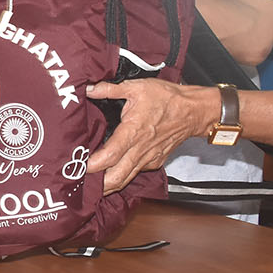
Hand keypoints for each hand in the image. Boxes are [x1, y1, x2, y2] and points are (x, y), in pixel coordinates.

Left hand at [84, 80, 217, 193]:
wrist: (195, 110)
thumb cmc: (168, 98)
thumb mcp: (137, 87)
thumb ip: (110, 89)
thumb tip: (89, 89)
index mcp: (133, 132)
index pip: (109, 156)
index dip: (92, 165)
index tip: (78, 168)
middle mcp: (140, 149)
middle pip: (116, 178)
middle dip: (98, 185)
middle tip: (80, 183)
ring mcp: (148, 158)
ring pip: (125, 179)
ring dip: (108, 185)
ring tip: (91, 186)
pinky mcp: (155, 161)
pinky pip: (136, 173)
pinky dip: (121, 177)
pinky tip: (110, 174)